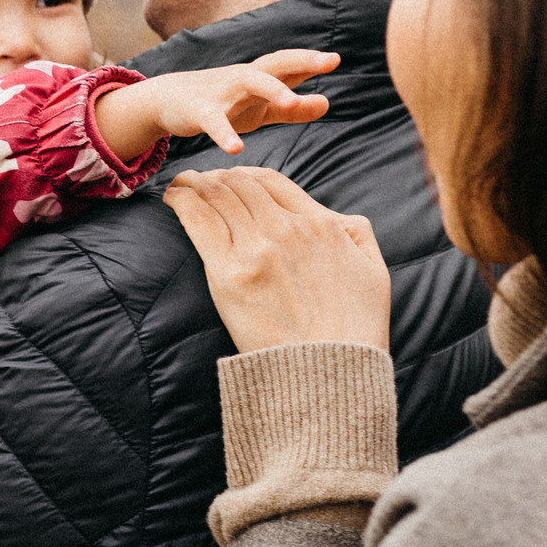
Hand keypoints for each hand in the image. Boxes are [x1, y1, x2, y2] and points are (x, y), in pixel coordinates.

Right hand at [94, 49, 336, 160]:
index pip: (289, 65)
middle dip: (302, 61)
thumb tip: (327, 103)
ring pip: (249, 82)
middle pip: (275, 64)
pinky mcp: (200, 111)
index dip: (311, 61)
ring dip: (271, 89)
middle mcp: (244, 78)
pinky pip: (214, 121)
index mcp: (261, 77)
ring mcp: (223, 92)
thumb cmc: (223, 101)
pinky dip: (225, 134)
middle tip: (328, 61)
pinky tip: (236, 149)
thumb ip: (292, 108)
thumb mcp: (260, 107)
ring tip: (291, 101)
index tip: (335, 59)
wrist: (168, 99)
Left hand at [163, 166, 392, 354]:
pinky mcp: (229, 276)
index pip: (271, 181)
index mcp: (320, 224)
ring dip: (195, 183)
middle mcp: (286, 229)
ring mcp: (256, 251)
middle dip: (216, 177)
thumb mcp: (374, 270)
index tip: (229, 178)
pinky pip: (199, 222)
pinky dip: (182, 202)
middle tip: (199, 181)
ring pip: (217, 197)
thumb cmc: (354, 329)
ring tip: (181, 184)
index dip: (244, 173)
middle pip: (239, 184)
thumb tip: (337, 217)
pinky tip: (173, 197)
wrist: (330, 373)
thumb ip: (357, 233)